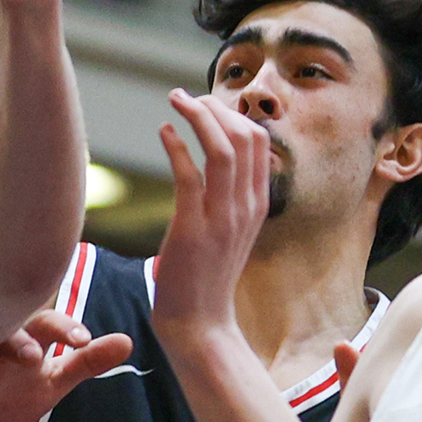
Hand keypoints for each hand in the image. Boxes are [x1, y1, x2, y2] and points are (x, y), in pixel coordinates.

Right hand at [0, 311, 136, 421]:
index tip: (83, 339)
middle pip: (1, 335)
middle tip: (33, 356)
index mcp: (23, 342)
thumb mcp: (55, 381)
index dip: (63, 328)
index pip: (44, 323)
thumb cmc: (11, 393)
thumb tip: (128, 341)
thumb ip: (87, 362)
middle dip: (15, 342)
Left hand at [151, 89, 270, 342]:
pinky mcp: (193, 229)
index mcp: (258, 204)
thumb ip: (229, 195)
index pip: (258, 142)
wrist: (200, 325)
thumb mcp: (229, 230)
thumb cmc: (206, 276)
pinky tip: (164, 131)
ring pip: (222, 149)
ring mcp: (222, 218)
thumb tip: (214, 160)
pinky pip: (189, 175)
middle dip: (215, 107)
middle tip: (187, 97)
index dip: (233, 114)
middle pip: (245, 137)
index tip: (207, 104)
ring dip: (198, 116)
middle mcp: (246, 207)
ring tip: (176, 101)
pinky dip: (176, 146)